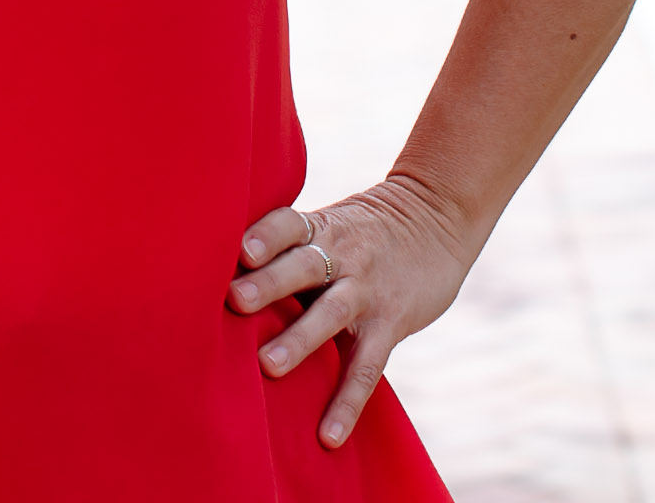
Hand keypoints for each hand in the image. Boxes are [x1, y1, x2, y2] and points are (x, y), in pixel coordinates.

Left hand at [228, 174, 479, 449]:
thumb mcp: (329, 223)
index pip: (289, 224)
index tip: (239, 249)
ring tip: (267, 366)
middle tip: (235, 301)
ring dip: (299, 339)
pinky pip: (367, 365)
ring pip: (332, 314)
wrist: (437, 218)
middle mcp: (343, 254)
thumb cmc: (361, 229)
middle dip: (270, 282)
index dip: (265, 235)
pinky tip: (328, 436)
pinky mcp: (390, 323)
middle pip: (304, 266)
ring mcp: (367, 290)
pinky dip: (347, 402)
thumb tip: (217, 277)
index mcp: (320, 227)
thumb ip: (287, 247)